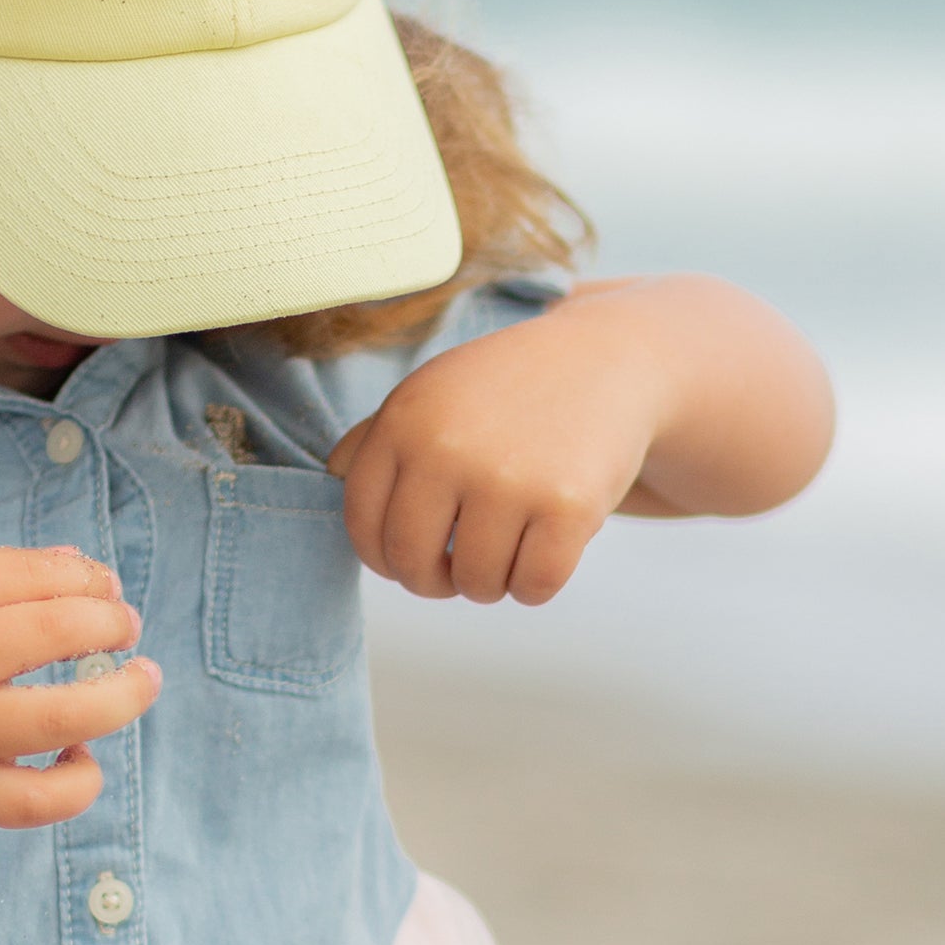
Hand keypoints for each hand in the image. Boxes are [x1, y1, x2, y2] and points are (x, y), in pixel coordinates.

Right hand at [0, 546, 157, 837]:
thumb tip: (80, 569)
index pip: (28, 575)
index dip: (83, 577)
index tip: (105, 586)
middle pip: (54, 634)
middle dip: (111, 624)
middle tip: (127, 627)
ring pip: (62, 718)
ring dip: (123, 696)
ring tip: (143, 678)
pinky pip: (33, 801)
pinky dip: (76, 782)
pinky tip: (83, 757)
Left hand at [325, 302, 665, 603]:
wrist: (611, 358)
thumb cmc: (509, 385)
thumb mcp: (434, 392)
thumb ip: (377, 436)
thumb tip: (333, 476)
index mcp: (405, 421)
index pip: (364, 527)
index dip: (384, 558)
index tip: (411, 556)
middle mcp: (448, 449)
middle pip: (412, 565)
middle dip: (435, 581)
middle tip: (458, 569)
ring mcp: (509, 478)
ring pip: (477, 584)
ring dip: (492, 582)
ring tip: (509, 546)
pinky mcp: (568, 506)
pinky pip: (534, 587)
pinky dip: (537, 584)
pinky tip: (546, 549)